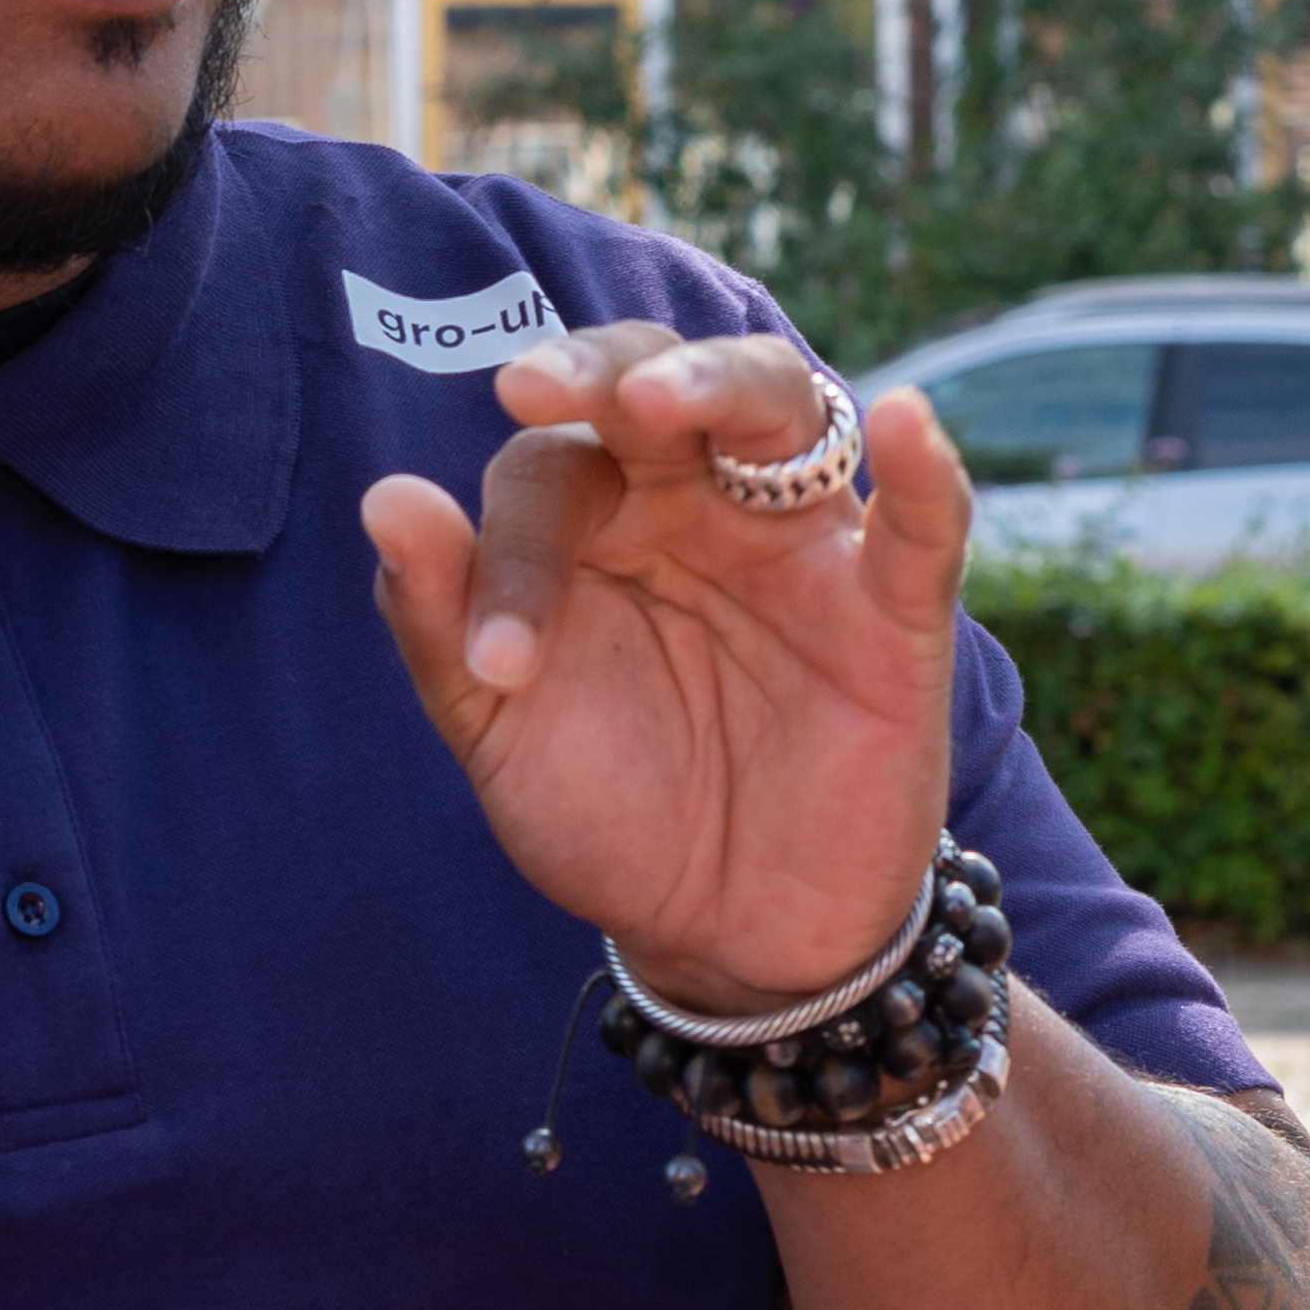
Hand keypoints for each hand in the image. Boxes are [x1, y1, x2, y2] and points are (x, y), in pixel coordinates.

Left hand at [358, 325, 972, 1010]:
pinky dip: (924, 470)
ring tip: (661, 398)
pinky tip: (901, 418)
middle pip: (661, 383)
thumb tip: (385, 497)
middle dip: (601, 371)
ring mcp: (800, 548)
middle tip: (534, 389)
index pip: (548, 473)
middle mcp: (698, 504)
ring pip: (781, 409)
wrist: (724, 938)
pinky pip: (924, 526)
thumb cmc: (610, 812)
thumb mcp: (500, 732)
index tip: (496, 669)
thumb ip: (440, 620)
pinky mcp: (894, 616)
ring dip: (724, 381)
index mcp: (597, 521)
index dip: (508, 553)